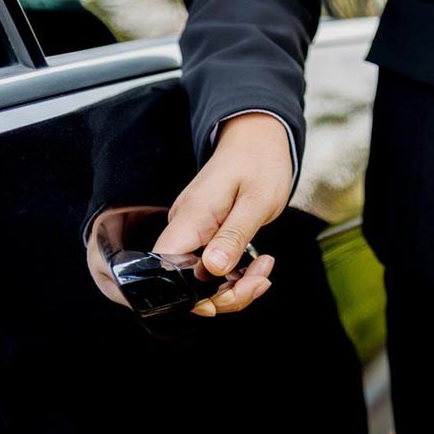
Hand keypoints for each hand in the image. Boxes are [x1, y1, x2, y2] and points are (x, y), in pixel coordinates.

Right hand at [155, 112, 290, 315]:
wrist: (258, 138)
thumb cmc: (259, 162)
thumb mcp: (256, 201)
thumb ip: (233, 235)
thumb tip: (213, 269)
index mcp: (190, 219)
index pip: (169, 269)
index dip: (193, 295)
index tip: (230, 294)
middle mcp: (185, 229)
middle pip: (188, 284)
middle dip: (226, 295)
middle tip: (261, 280)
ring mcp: (194, 234)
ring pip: (204, 281)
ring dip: (236, 287)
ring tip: (264, 270)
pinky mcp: (206, 236)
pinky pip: (214, 269)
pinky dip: (237, 276)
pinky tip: (258, 266)